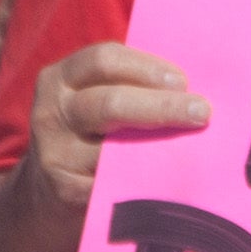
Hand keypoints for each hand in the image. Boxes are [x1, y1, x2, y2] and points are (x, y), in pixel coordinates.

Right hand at [26, 40, 208, 208]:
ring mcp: (55, 153)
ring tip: (194, 149)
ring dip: (158, 150)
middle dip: (162, 106)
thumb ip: (130, 87)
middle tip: (202, 112)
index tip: (183, 82)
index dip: (147, 68)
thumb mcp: (94, 97)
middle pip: (110, 103)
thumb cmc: (89, 131)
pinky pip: (112, 185)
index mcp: (61, 78)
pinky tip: (169, 181)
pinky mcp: (65, 191)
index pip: (104, 60)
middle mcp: (52, 113)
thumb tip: (192, 87)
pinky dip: (144, 182)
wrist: (47, 187)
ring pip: (113, 150)